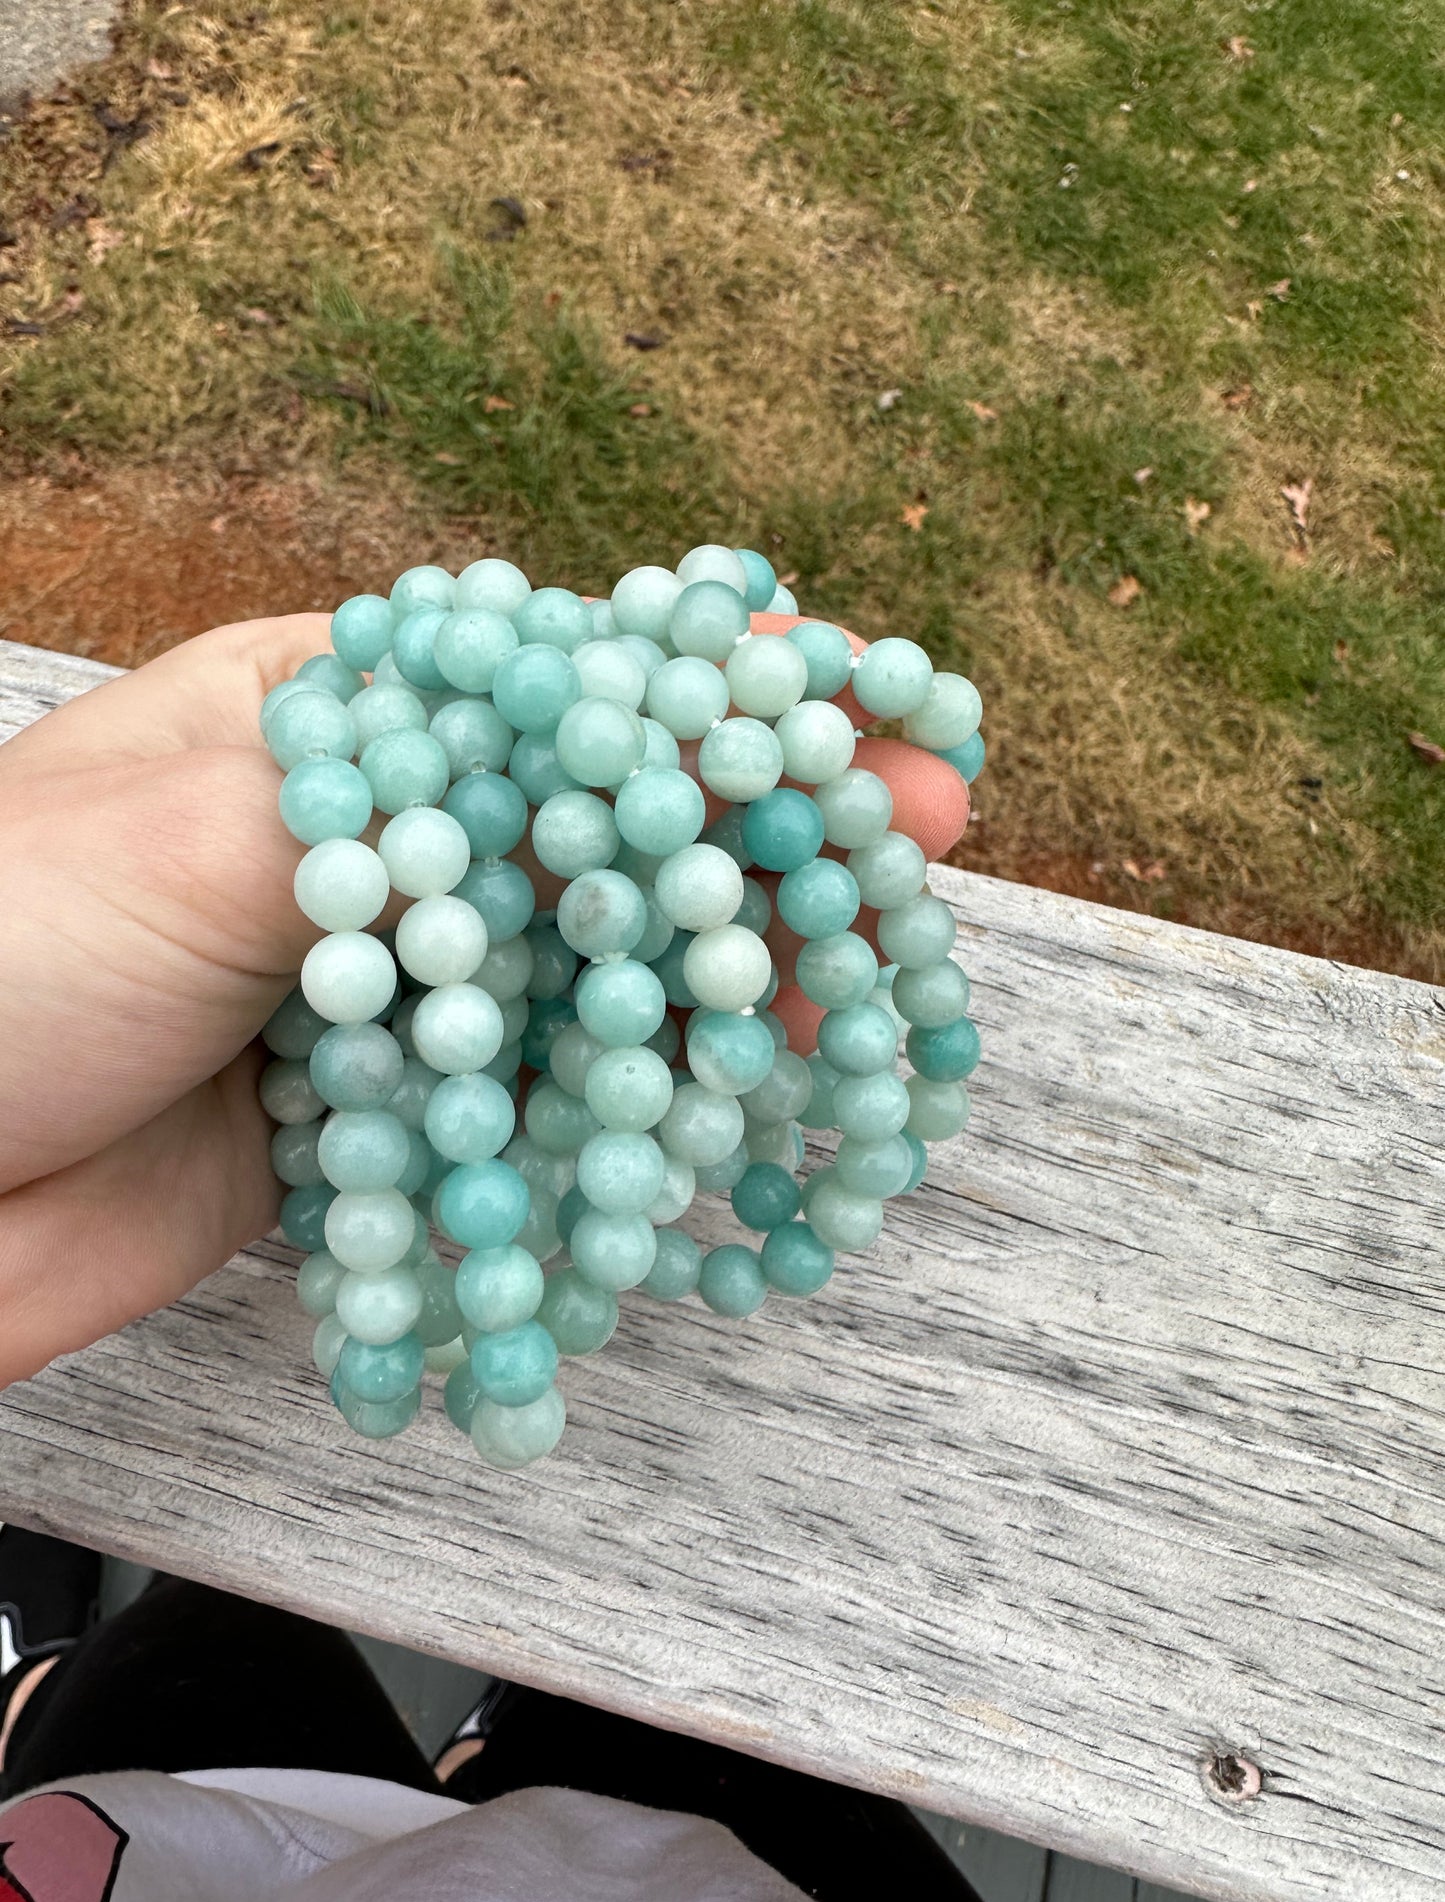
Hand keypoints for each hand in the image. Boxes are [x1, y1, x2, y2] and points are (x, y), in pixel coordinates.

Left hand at [0, 611, 968, 1385]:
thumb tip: (671, 726)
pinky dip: (630, 1092)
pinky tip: (733, 1098)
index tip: (871, 714)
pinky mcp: (375, 1106)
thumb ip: (447, 793)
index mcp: (326, 706)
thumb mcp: (219, 835)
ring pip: (587, 959)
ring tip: (862, 993)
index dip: (727, 693)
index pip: (565, 675)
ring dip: (720, 970)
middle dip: (760, 832)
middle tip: (922, 846)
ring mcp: (380, 975)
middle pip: (601, 817)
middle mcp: (370, 828)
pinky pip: (532, 1088)